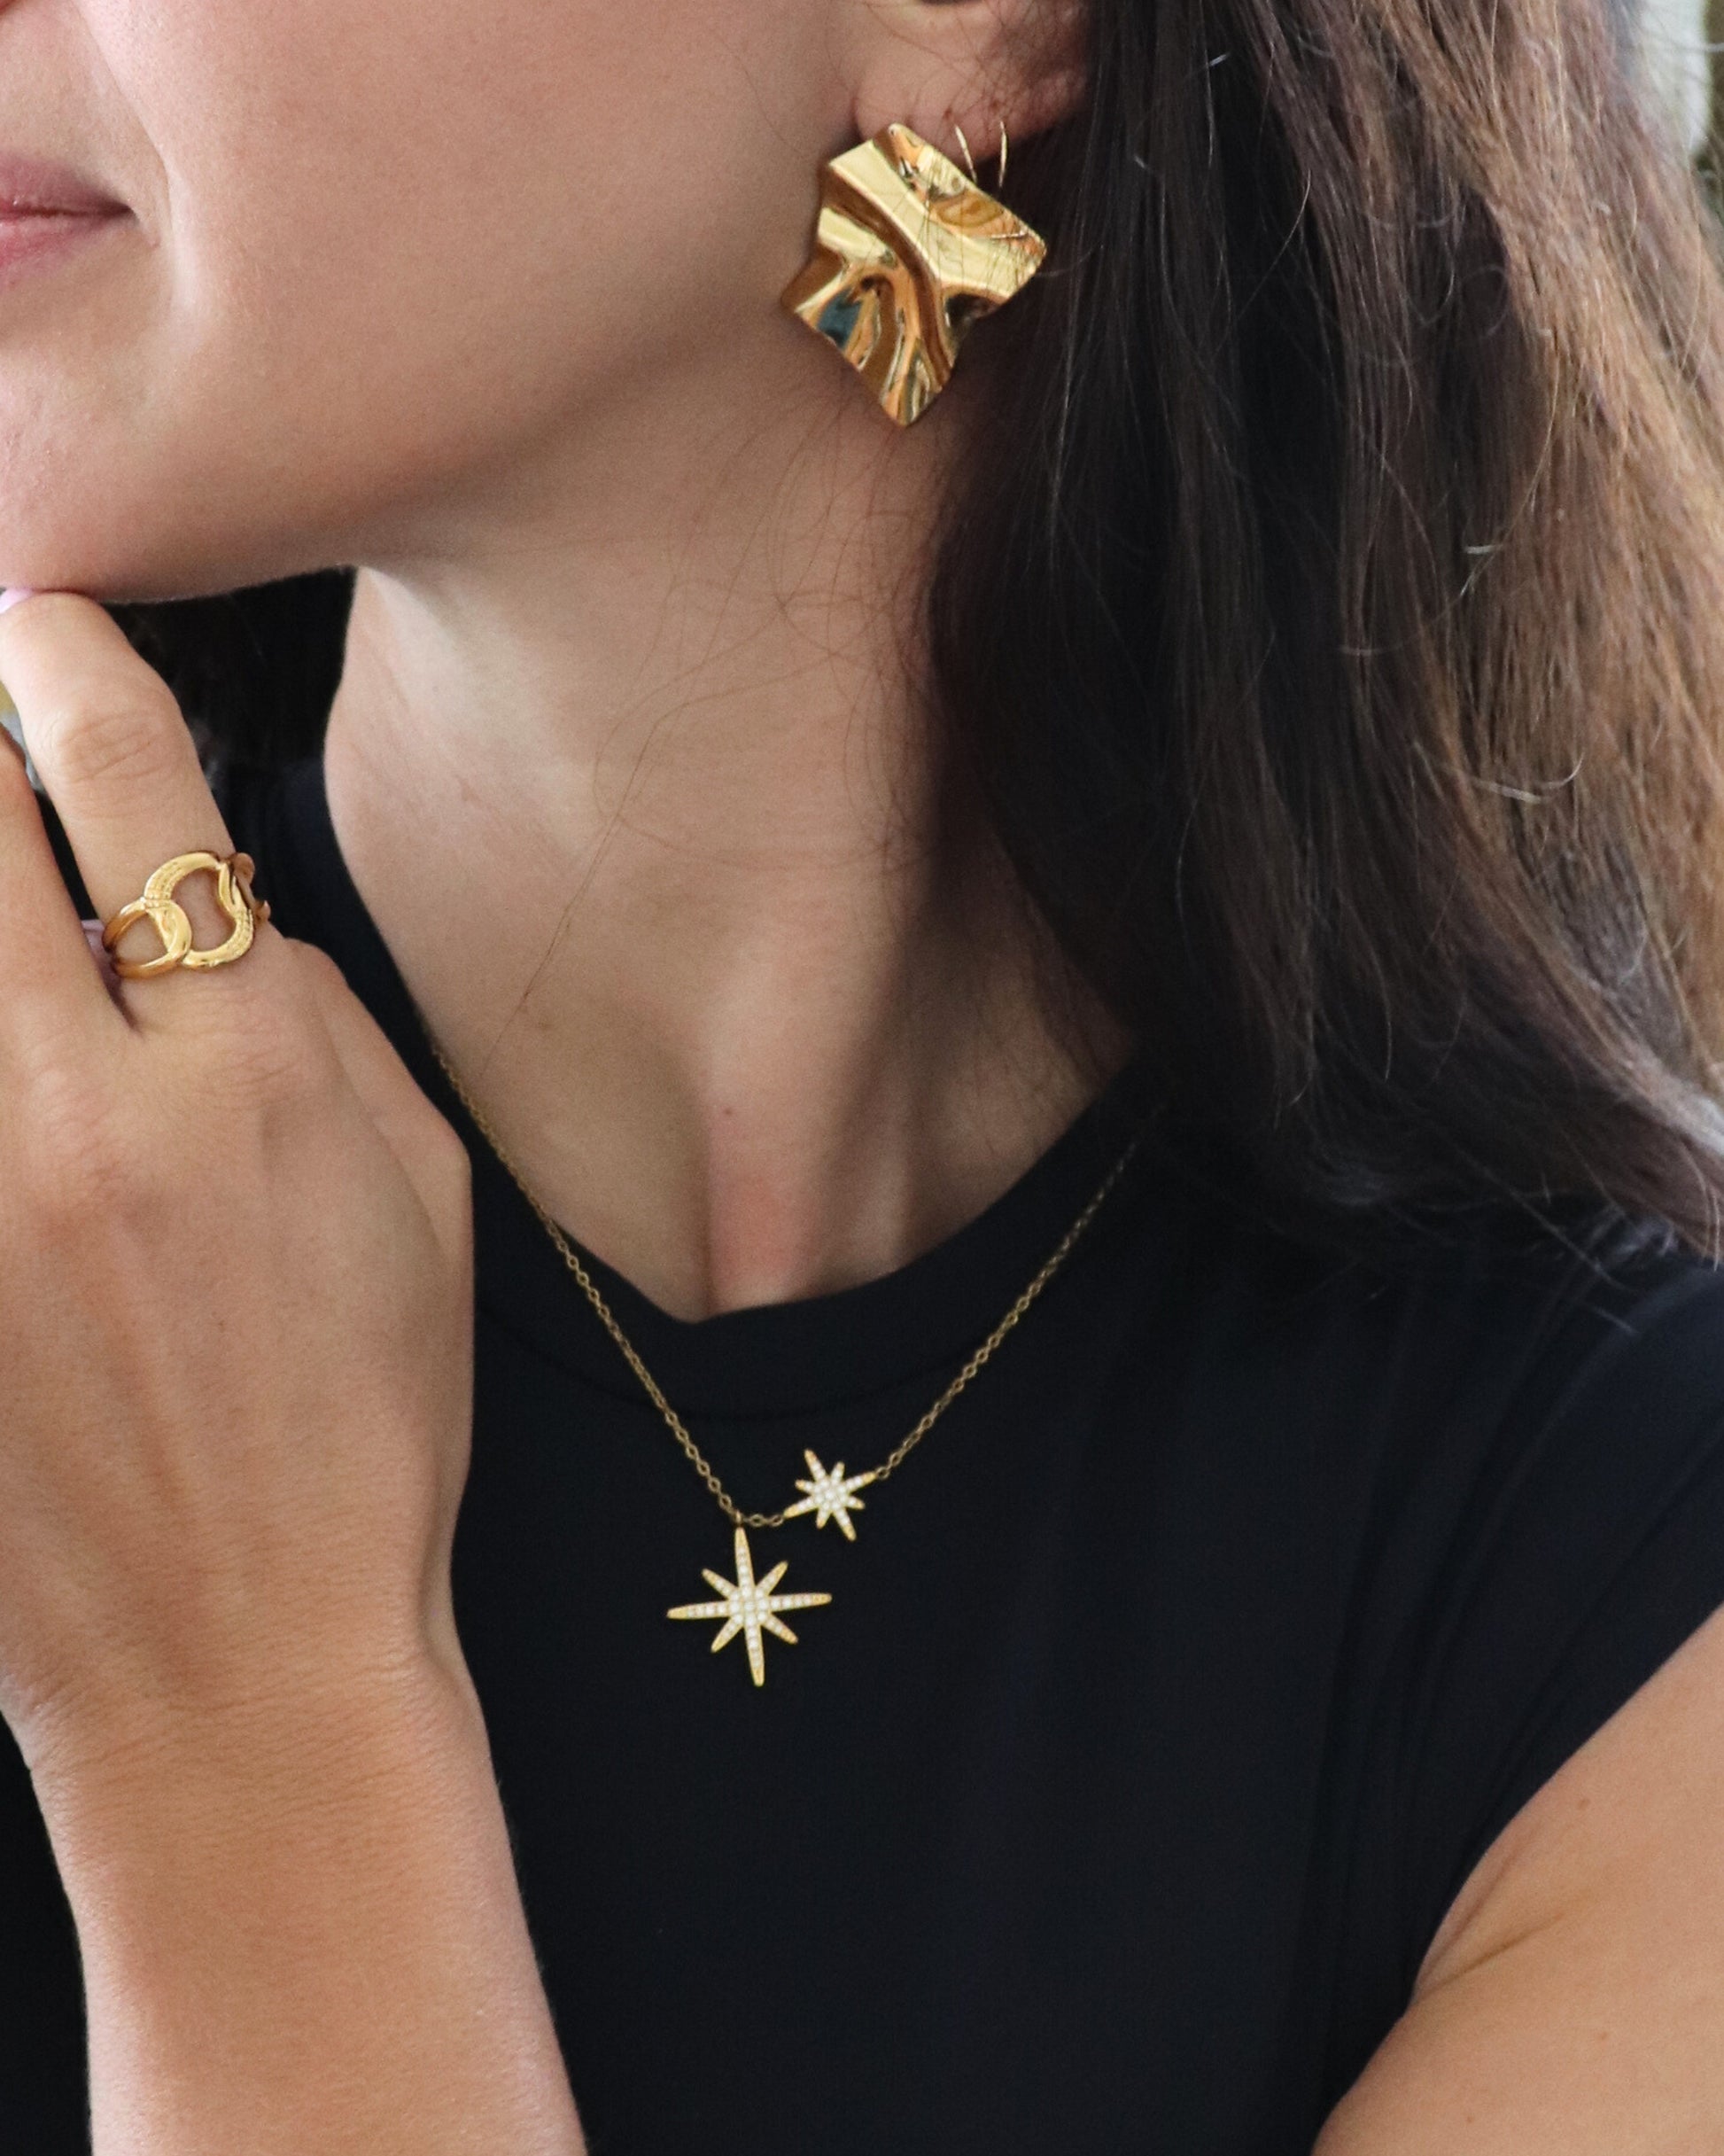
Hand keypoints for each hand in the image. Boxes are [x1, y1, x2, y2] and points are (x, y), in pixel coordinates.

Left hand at [0, 592, 474, 1789]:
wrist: (240, 1664)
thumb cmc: (361, 1431)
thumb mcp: (420, 1200)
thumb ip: (317, 1024)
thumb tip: (212, 914)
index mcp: (249, 1083)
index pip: (133, 785)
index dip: (69, 659)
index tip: (41, 617)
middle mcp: (77, 1120)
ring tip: (6, 943)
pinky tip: (7, 1071)